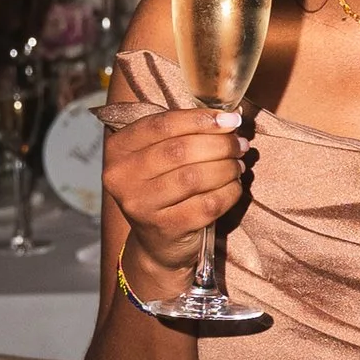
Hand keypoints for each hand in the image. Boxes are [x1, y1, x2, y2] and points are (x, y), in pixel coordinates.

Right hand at [103, 104, 249, 290]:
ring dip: (226, 167)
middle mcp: (122, 177)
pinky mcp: (165, 228)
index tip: (230, 119)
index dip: (200, 119)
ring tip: (238, 164)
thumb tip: (231, 116)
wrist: (157, 243)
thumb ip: (185, 133)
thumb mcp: (160, 156)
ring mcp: (141, 205)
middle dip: (219, 144)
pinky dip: (229, 191)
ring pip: (195, 177)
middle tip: (240, 144)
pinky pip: (207, 204)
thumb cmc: (163, 188)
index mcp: (119, 149)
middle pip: (180, 150)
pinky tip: (234, 186)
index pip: (162, 124)